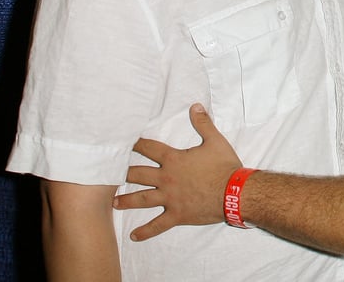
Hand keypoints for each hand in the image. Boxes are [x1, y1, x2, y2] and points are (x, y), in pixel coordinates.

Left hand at [113, 103, 240, 240]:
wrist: (234, 193)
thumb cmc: (224, 166)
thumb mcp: (215, 141)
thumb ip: (203, 123)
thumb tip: (195, 106)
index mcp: (174, 160)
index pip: (150, 149)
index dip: (137, 144)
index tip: (125, 142)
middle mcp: (167, 179)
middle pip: (139, 174)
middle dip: (124, 173)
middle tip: (110, 173)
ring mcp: (170, 198)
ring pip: (142, 199)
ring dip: (126, 201)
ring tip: (114, 202)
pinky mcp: (177, 214)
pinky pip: (158, 225)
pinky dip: (145, 231)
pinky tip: (134, 236)